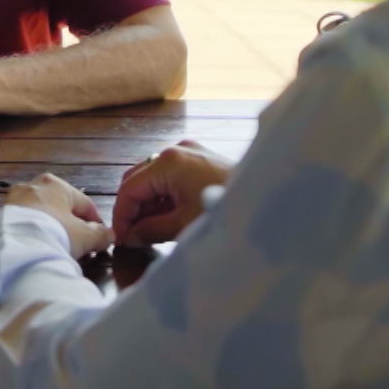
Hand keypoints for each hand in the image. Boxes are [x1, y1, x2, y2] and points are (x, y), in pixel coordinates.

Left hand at [6, 173, 111, 256]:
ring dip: (52, 228)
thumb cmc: (55, 233)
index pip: (85, 203)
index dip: (96, 222)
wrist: (15, 246)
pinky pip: (25, 222)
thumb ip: (100, 235)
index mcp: (56, 184)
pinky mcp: (0, 214)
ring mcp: (14, 198)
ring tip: (58, 247)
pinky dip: (34, 231)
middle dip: (71, 225)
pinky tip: (38, 245)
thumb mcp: (85, 237)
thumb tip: (108, 235)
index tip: (100, 238)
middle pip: (61, 207)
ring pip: (41, 214)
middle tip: (79, 245)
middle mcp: (33, 185)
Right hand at [112, 140, 234, 247]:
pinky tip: (168, 216)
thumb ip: (149, 231)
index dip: (121, 216)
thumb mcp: (182, 226)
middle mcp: (175, 150)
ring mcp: (189, 151)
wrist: (268, 202)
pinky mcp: (201, 158)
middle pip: (138, 179)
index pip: (129, 189)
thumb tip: (128, 238)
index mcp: (167, 163)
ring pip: (153, 177)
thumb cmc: (224, 210)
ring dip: (148, 203)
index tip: (120, 238)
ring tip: (151, 230)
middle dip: (133, 208)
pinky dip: (164, 195)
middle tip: (133, 236)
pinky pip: (170, 175)